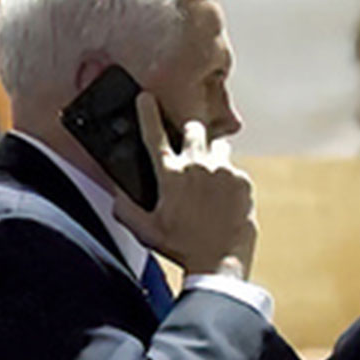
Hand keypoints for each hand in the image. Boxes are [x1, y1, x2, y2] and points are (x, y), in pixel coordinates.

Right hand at [113, 93, 256, 276]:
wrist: (219, 262)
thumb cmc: (181, 247)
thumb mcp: (145, 229)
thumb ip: (124, 207)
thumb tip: (116, 192)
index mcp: (170, 175)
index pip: (153, 134)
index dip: (147, 112)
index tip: (146, 97)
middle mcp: (197, 166)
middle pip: (193, 129)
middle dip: (190, 133)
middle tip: (189, 148)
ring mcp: (223, 171)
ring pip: (218, 146)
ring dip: (211, 155)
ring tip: (209, 180)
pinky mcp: (243, 180)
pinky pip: (234, 171)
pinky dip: (228, 181)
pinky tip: (224, 200)